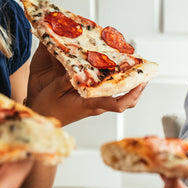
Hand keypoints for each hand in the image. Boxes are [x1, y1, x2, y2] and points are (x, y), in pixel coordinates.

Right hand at [25, 45, 145, 125]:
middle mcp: (96, 107)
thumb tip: (75, 69)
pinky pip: (110, 96)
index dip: (131, 95)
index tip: (141, 83)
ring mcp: (95, 106)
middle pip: (125, 102)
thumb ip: (65, 81)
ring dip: (129, 87)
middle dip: (137, 89)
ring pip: (120, 99)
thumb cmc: (47, 108)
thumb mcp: (53, 91)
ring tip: (133, 70)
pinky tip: (115, 73)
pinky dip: (117, 87)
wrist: (42, 117)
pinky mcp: (92, 103)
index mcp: (89, 105)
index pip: (116, 105)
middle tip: (144, 73)